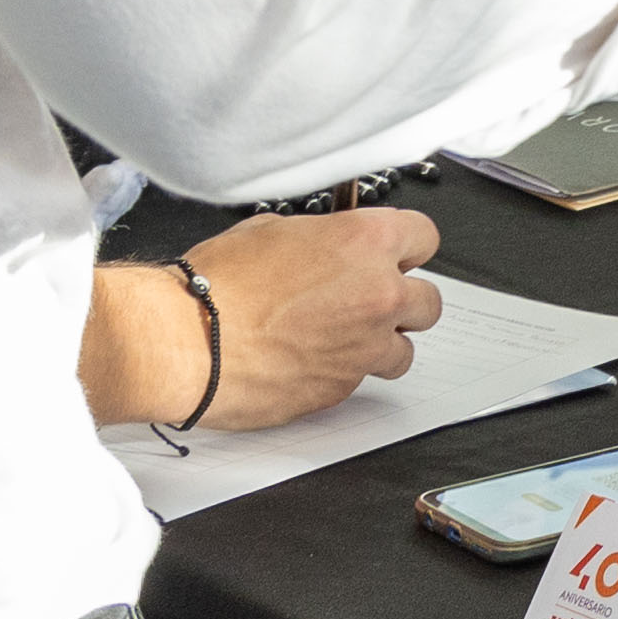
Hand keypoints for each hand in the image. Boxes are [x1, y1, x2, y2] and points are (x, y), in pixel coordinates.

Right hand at [170, 207, 447, 430]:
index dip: (406, 246)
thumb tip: (328, 245)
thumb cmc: (218, 284)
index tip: (393, 254)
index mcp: (365, 243)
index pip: (425, 236)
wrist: (188, 341)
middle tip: (370, 299)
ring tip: (341, 337)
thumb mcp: (272, 230)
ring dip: (381, 343)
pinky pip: (360, 380)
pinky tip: (307, 361)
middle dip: (403, 300)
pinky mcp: (342, 388)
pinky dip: (342, 371)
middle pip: (429, 301)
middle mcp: (377, 295)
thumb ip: (321, 238)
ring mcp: (364, 346)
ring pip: (404, 350)